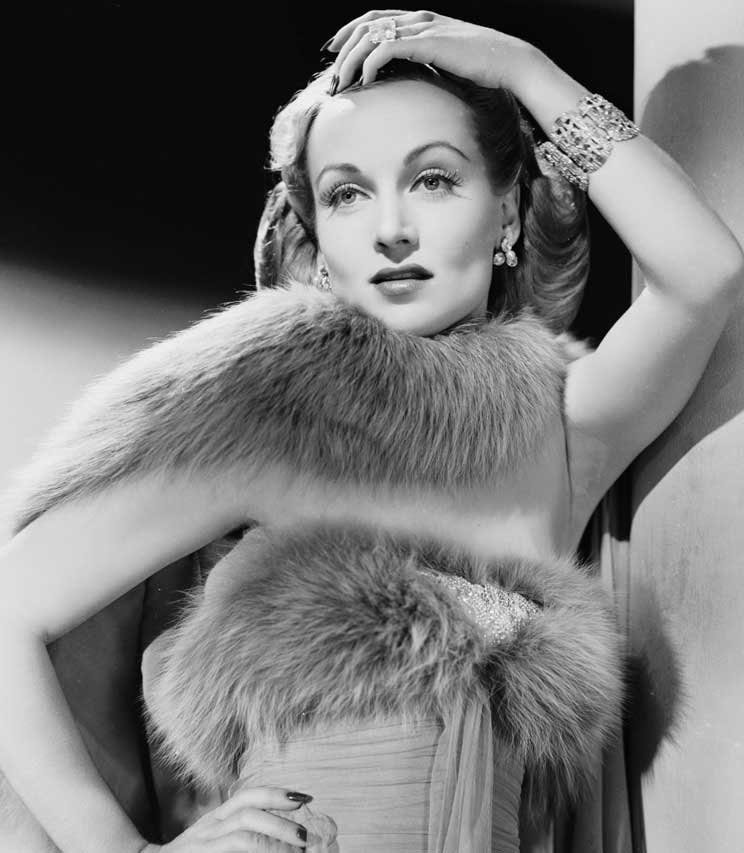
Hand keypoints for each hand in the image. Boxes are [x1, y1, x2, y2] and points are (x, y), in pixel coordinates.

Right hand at [139, 786, 312, 851]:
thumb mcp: (216, 840)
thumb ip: (243, 834)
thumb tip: (286, 838)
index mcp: (217, 817)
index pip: (249, 795)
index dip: (277, 793)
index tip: (305, 797)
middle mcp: (210, 826)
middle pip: (248, 810)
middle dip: (280, 819)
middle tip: (305, 834)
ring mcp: (204, 843)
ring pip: (242, 832)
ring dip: (273, 839)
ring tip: (296, 849)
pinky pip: (232, 851)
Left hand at [324, 9, 541, 93]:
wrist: (510, 62)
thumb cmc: (483, 69)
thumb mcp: (447, 63)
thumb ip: (426, 64)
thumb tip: (409, 83)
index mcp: (422, 20)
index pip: (375, 17)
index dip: (350, 32)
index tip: (333, 51)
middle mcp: (420, 18)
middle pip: (367, 25)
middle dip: (343, 49)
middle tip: (332, 76)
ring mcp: (424, 28)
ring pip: (372, 36)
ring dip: (351, 60)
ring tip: (342, 84)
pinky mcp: (429, 42)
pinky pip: (388, 47)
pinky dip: (371, 62)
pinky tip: (365, 79)